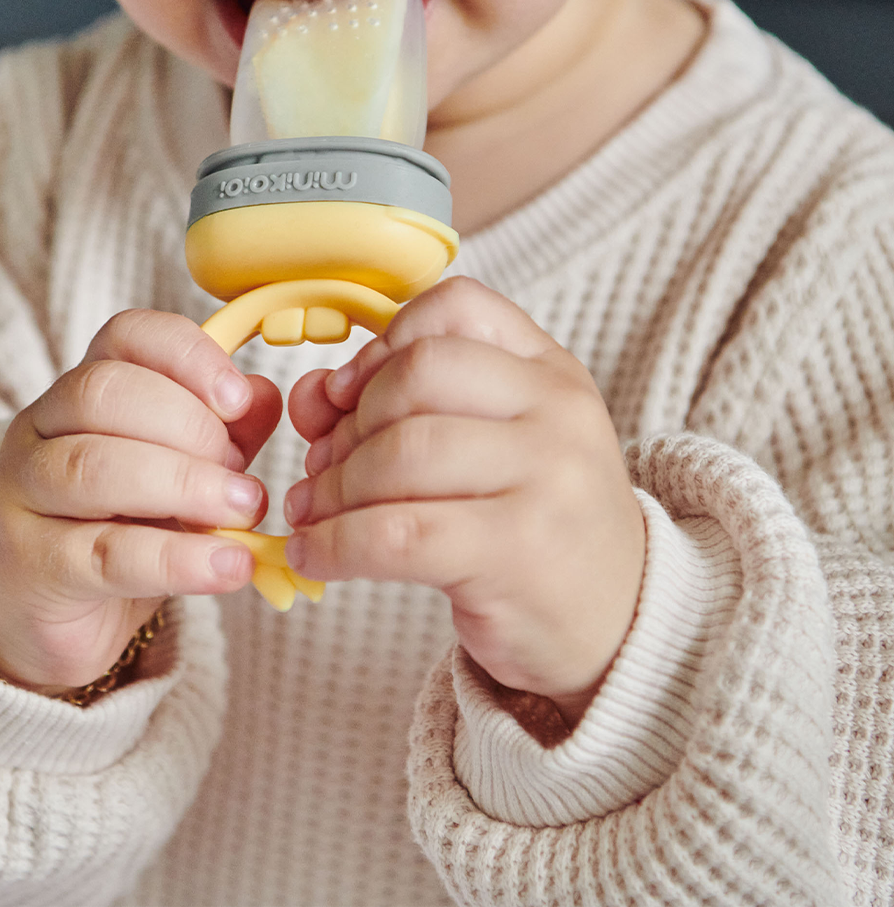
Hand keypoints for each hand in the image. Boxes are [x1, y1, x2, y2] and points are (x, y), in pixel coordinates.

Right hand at [0, 309, 280, 693]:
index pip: (125, 336)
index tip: (238, 399)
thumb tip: (264, 394)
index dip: (188, 356)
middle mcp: (41, 428)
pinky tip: (229, 565)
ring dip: (186, 486)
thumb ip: (224, 432)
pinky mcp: (32, 566)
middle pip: (105, 392)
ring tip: (244, 512)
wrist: (55, 616)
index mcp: (83, 389)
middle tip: (241, 475)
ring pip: (96, 467)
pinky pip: (107, 553)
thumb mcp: (183, 471)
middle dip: (191, 427)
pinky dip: (179, 559)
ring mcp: (24, 495)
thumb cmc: (124, 529)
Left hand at [284, 277, 644, 725]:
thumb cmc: (535, 524)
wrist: (616, 621)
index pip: (456, 307)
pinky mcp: (517, 552)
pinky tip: (315, 555)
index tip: (348, 394)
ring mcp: (546, 478)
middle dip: (349, 423)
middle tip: (323, 467)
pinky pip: (397, 533)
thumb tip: (313, 394)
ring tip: (314, 513)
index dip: (382, 344)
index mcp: (549, 372)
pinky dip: (335, 544)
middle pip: (416, 375)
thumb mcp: (491, 443)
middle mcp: (557, 412)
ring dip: (333, 487)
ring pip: (400, 453)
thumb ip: (405, 403)